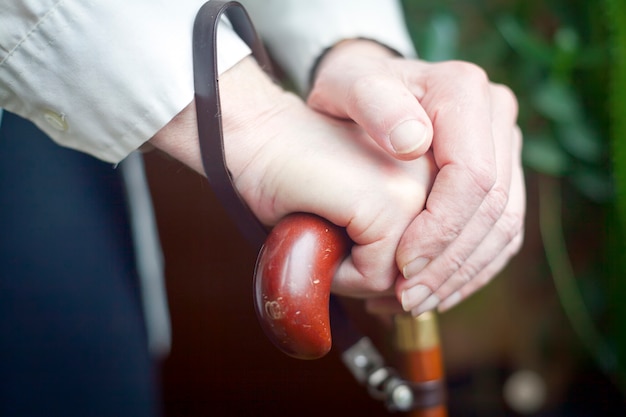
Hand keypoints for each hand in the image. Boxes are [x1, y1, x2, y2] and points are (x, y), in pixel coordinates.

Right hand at [150, 56, 435, 296]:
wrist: (255, 138)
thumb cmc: (297, 177)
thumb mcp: (363, 217)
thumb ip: (397, 247)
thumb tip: (415, 301)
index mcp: (437, 177)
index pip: (433, 257)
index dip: (386, 270)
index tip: (349, 251)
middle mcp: (437, 179)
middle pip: (421, 271)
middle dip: (370, 276)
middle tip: (329, 242)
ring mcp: (415, 189)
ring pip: (401, 280)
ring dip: (353, 277)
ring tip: (323, 235)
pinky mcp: (388, 203)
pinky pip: (374, 277)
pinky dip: (337, 274)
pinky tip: (316, 234)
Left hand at [307, 40, 524, 314]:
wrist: (366, 88)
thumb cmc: (349, 89)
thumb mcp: (346, 86)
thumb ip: (374, 104)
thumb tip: (413, 142)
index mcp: (465, 91)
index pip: (472, 176)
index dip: (440, 229)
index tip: (400, 265)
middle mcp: (496, 117)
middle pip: (493, 208)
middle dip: (449, 263)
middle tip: (407, 299)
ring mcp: (503, 147)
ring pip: (503, 228)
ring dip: (461, 275)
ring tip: (416, 304)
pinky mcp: (501, 175)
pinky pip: (500, 233)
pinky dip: (471, 269)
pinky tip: (437, 293)